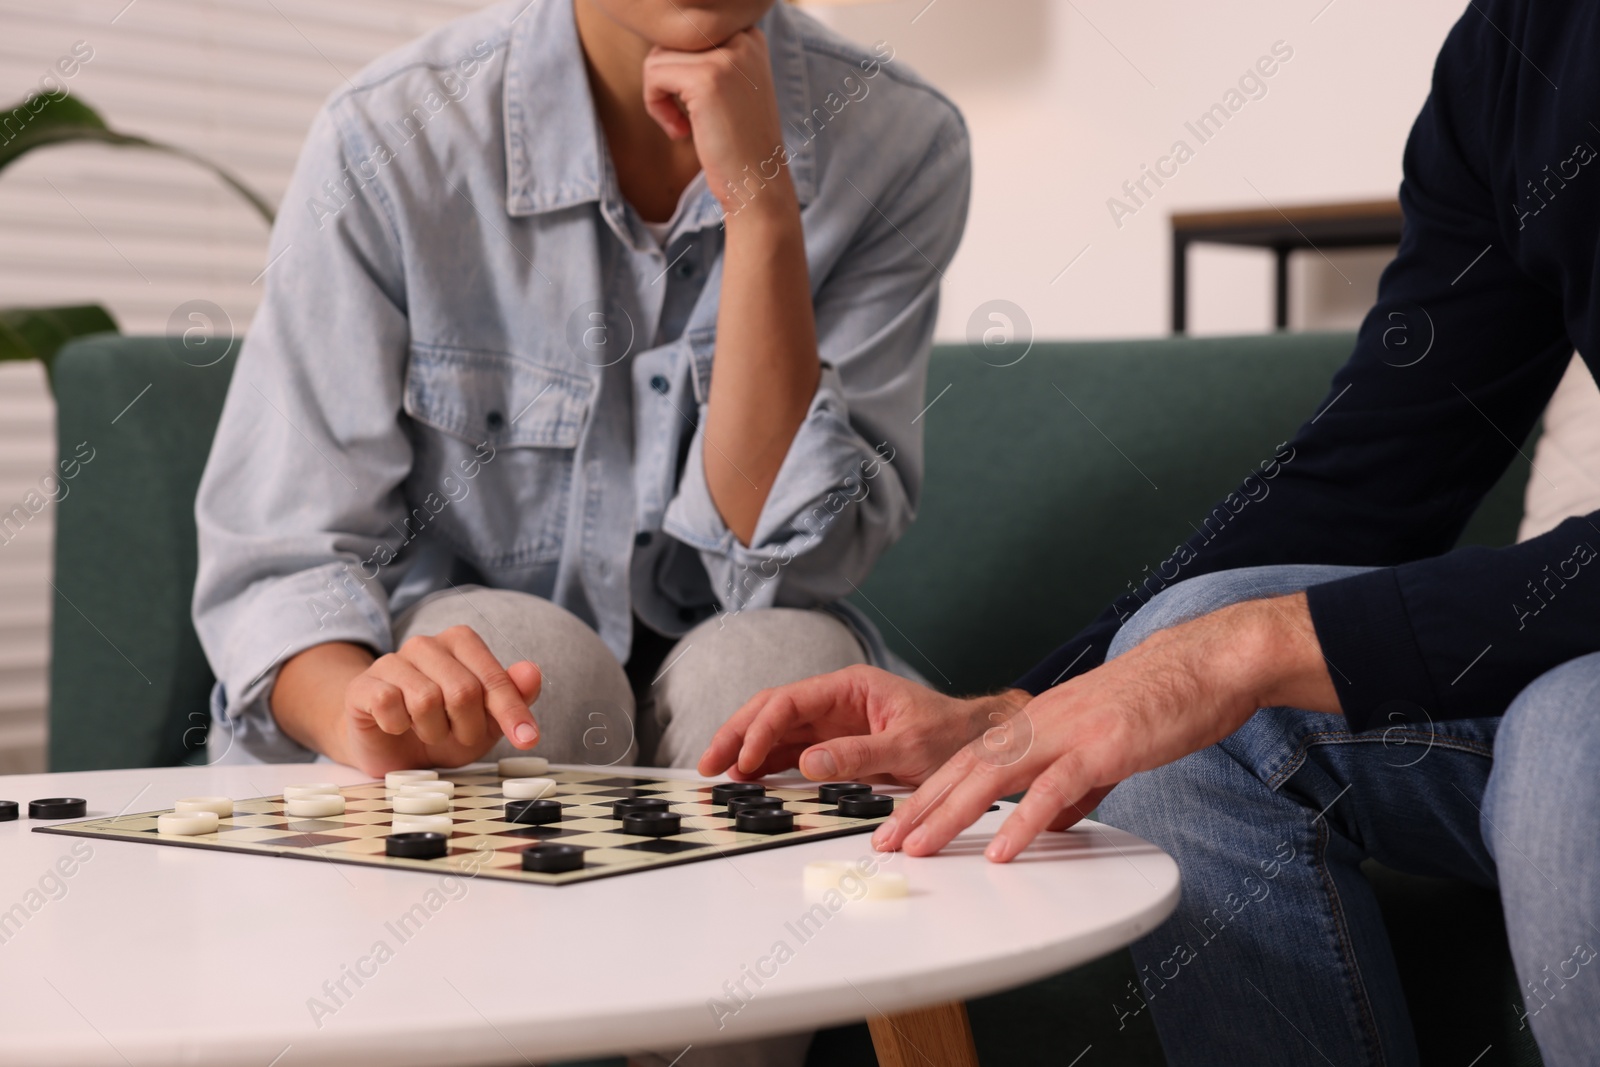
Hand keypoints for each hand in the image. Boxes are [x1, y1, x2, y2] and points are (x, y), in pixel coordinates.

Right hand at [341, 626, 542, 774]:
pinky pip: (389, 706)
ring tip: (427, 731)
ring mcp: (391, 661)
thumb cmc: (443, 728)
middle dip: (468, 728)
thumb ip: (513, 695)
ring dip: (433, 731)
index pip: (493, 676)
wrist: (391, 748)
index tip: (528, 738)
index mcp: (460, 642)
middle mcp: (426, 644)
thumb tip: (532, 672)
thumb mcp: (486, 720)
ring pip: (426, 700)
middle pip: (463, 691)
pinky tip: (397, 726)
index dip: (512, 711)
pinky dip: (399, 727)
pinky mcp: (363, 684)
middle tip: (458, 737)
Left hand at [642, 28, 791, 214]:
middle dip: (665, 80)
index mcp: (749, 36)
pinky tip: (680, 132)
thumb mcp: (732, 87)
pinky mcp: (706, 78)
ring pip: (658, 56)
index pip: (689, 31)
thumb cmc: (739, 143)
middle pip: (671, 40)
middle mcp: (743, 39)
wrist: (758, 182)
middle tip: (683, 118)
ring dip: (658, 94)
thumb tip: (659, 42)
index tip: (694, 102)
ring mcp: (727, 57)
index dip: (679, 68)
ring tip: (682, 126)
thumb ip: (705, 58)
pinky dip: (655, 106)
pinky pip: (653, 74)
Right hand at [698, 664, 1031, 785]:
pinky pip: (793, 751)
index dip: (760, 728)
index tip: (745, 758)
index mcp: (850, 686)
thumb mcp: (908, 747)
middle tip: (709, 762)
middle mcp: (835, 700)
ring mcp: (833, 722)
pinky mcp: (837, 745)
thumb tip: (808, 763)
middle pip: (772, 710)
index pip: (789, 700)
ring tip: (719, 773)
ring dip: (746, 750)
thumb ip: (858, 755)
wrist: (978, 743)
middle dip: (737, 733)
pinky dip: (768, 763)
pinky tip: (750, 777)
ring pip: (776, 731)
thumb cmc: (950, 736)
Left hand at [872, 593, 1340, 861]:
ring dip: (950, 814)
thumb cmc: (1160, 702)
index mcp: (1036, 721)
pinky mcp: (1101, 748)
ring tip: (920, 847)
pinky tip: (999, 850)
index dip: (929, 792)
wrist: (1206, 664)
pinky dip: (1022, 823)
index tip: (899, 822)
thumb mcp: (1102, 746)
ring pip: (993, 776)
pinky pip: (1053, 790)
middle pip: (965, 767)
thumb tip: (1052, 823)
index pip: (969, 759)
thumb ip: (1073, 787)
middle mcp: (1039, 723)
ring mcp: (1068, 733)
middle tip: (886, 841)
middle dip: (920, 806)